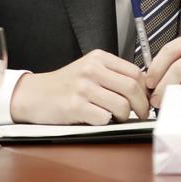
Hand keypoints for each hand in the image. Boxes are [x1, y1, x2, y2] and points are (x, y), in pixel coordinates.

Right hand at [10, 50, 149, 124]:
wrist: (33, 94)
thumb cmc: (65, 85)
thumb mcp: (89, 70)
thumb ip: (113, 75)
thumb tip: (144, 90)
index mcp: (99, 58)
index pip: (135, 72)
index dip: (145, 89)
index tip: (147, 100)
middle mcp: (91, 70)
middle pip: (131, 88)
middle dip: (142, 105)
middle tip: (142, 114)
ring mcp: (82, 88)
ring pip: (121, 105)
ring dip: (125, 116)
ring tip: (120, 118)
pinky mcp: (74, 106)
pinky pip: (103, 118)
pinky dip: (107, 123)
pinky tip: (101, 120)